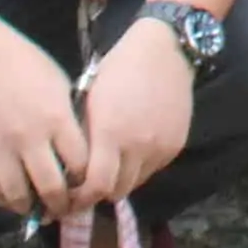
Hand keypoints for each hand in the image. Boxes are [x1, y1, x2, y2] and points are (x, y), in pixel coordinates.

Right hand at [0, 29, 93, 217]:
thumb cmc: (28, 65)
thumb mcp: (61, 87)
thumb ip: (69, 121)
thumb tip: (80, 154)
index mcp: (56, 118)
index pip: (80, 164)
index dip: (88, 180)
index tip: (90, 186)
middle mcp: (30, 138)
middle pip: (51, 187)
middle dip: (63, 205)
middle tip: (67, 209)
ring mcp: (1, 147)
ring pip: (18, 195)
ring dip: (33, 208)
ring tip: (41, 209)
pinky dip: (6, 200)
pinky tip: (16, 199)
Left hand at [75, 22, 195, 205]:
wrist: (164, 49)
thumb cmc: (118, 68)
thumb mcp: (90, 99)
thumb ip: (83, 137)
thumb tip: (72, 170)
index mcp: (110, 133)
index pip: (96, 186)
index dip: (82, 197)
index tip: (71, 195)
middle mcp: (138, 146)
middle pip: (117, 191)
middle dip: (100, 192)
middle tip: (89, 186)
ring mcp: (160, 147)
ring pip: (136, 182)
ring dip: (121, 180)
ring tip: (111, 168)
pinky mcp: (176, 144)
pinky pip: (153, 168)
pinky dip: (140, 167)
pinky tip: (132, 151)